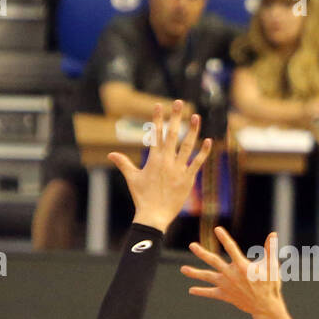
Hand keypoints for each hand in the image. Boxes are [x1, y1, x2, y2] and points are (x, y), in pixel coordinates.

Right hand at [108, 100, 210, 231]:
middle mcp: (167, 161)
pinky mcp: (188, 178)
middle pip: (172, 135)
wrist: (154, 216)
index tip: (159, 105)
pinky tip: (208, 140)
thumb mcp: (132, 178)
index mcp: (153, 159)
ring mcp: (179, 169)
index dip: (157, 119)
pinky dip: (203, 152)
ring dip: (192, 130)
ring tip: (196, 116)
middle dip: (175, 117)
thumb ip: (123, 163)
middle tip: (179, 102)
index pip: (155, 134)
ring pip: (187, 145)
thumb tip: (111, 154)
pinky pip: (197, 162)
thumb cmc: (142, 197)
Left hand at [182, 227, 286, 318]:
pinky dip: (201, 291)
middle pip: (213, 261)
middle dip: (202, 253)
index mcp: (242, 266)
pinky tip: (191, 290)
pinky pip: (211, 293)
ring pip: (208, 277)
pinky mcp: (225, 295)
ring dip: (195, 273)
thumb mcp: (272, 266)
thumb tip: (273, 234)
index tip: (217, 230)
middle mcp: (231, 275)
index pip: (231, 248)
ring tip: (183, 269)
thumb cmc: (270, 284)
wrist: (265, 306)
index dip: (224, 238)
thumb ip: (270, 249)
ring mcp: (226, 285)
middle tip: (192, 246)